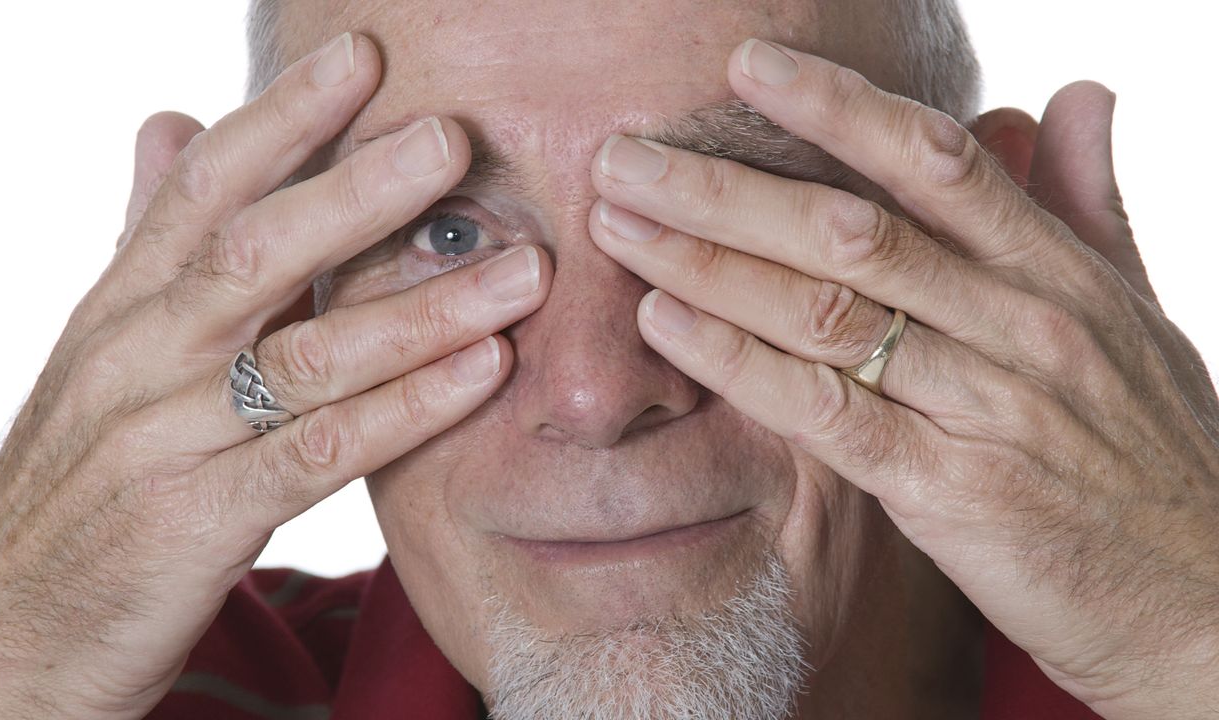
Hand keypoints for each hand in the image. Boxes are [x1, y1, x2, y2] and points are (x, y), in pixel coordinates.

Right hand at [0, 33, 549, 718]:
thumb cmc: (77, 486)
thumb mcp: (101, 355)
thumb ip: (148, 245)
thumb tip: (169, 123)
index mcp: (121, 309)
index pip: (202, 189)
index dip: (284, 117)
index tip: (363, 58)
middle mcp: (138, 359)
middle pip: (255, 251)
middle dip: (358, 190)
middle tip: (450, 140)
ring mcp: (164, 440)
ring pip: (305, 354)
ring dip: (422, 308)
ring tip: (519, 271)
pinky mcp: (195, 524)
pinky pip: (319, 455)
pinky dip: (406, 411)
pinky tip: (480, 373)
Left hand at [587, 39, 1218, 717]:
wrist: (1204, 601)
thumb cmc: (1157, 454)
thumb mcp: (1137, 314)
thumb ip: (1090, 203)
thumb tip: (1074, 91)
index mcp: (1059, 273)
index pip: (934, 161)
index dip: (836, 106)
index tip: (744, 66)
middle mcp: (1021, 325)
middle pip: (851, 229)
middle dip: (726, 186)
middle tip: (625, 156)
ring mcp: (986, 409)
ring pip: (827, 312)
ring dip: (708, 262)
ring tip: (620, 225)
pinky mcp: (951, 492)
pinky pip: (827, 413)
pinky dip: (740, 364)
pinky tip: (667, 324)